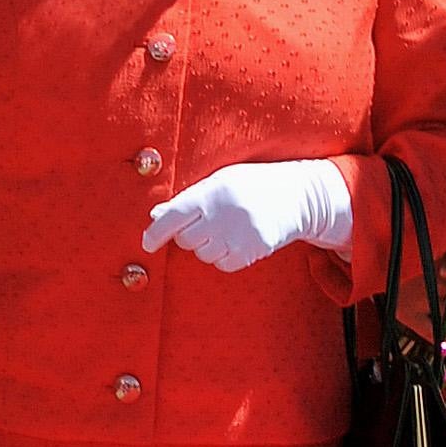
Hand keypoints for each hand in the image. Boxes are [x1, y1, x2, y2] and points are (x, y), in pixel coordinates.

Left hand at [142, 158, 355, 273]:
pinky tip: (238, 241)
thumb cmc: (251, 186)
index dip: (156, 233)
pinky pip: (223, 265)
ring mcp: (239, 233)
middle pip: (186, 240)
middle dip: (191, 236)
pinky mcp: (252, 250)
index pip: (173, 216)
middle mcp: (224, 212)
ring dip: (209, 247)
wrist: (297, 195)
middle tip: (209, 224)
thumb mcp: (220, 181)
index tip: (147, 244)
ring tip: (228, 229)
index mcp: (212, 190)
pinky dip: (225, 258)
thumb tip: (156, 216)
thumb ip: (188, 199)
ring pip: (204, 255)